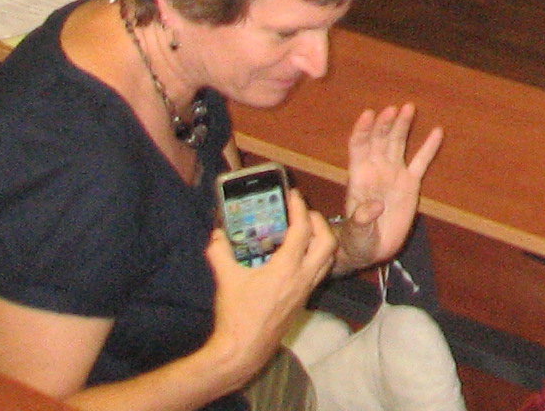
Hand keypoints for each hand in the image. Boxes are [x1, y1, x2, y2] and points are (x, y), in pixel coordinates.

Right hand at [201, 200, 335, 383]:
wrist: (244, 350)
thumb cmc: (236, 316)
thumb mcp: (226, 280)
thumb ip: (219, 253)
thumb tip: (216, 234)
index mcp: (286, 268)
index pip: (302, 229)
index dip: (300, 208)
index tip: (294, 194)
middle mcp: (303, 277)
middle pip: (327, 241)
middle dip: (319, 222)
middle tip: (304, 213)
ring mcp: (306, 290)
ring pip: (328, 258)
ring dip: (322, 239)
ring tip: (305, 231)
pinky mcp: (304, 300)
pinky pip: (320, 272)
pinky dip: (317, 258)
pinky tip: (299, 257)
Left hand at [337, 102, 443, 272]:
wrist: (372, 248)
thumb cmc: (358, 239)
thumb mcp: (357, 233)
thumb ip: (362, 219)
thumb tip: (374, 207)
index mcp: (359, 177)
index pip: (359, 147)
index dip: (363, 130)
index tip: (369, 114)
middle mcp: (376, 170)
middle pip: (379, 140)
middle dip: (385, 124)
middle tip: (393, 109)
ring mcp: (394, 174)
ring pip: (398, 144)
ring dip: (402, 125)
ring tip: (409, 107)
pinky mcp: (410, 184)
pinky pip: (421, 162)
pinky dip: (429, 147)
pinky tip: (437, 131)